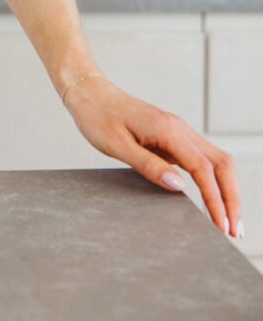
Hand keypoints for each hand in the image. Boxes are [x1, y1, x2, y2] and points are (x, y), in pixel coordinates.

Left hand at [62, 73, 243, 238]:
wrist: (88, 90)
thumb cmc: (97, 116)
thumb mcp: (116, 145)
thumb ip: (148, 165)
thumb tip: (179, 186)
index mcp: (167, 129)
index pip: (204, 169)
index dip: (216, 200)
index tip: (221, 226)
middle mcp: (179, 128)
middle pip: (221, 163)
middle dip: (231, 197)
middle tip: (233, 231)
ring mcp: (177, 131)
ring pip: (215, 160)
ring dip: (226, 189)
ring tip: (227, 221)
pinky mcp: (171, 136)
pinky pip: (200, 158)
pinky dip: (212, 180)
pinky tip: (211, 198)